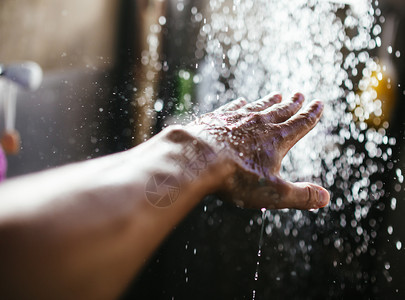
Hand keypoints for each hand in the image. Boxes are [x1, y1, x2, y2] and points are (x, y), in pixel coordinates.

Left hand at [185, 92, 329, 209]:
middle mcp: (259, 124)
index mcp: (277, 140)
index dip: (312, 114)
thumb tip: (326, 198)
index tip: (319, 103)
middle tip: (300, 95)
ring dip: (270, 101)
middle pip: (280, 111)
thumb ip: (301, 195)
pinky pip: (233, 108)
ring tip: (277, 94)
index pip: (300, 124)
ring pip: (258, 107)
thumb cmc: (236, 177)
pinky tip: (241, 101)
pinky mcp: (217, 119)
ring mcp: (237, 119)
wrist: (198, 158)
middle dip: (293, 104)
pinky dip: (240, 104)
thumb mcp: (273, 193)